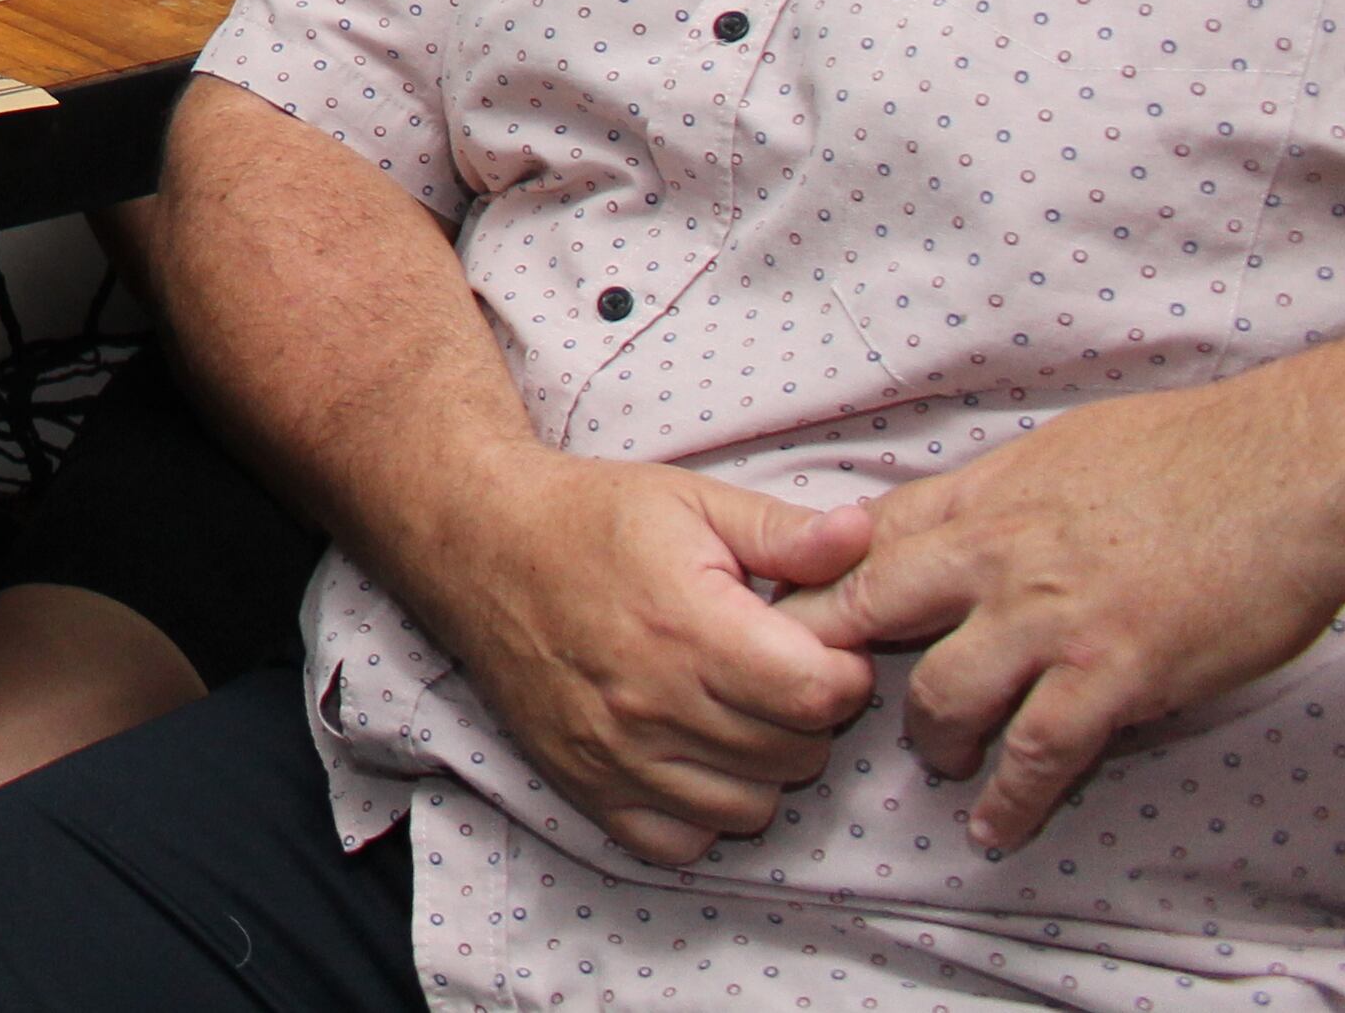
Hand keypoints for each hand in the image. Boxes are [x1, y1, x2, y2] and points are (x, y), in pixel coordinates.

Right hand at [404, 447, 879, 865]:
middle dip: (807, 714)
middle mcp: (653, 703)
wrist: (477, 543)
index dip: (843, 670)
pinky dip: (702, 811)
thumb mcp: (693, 502)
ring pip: (751, 807)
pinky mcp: (586, 786)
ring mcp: (616, 755)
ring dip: (762, 765)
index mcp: (689, 627)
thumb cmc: (590, 518)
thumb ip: (784, 532)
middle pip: (797, 754)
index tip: (819, 643)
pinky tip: (693, 754)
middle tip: (775, 668)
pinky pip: (681, 842)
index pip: (820, 695)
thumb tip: (867, 538)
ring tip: (735, 709)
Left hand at [772, 380, 1344, 852]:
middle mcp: (997, 556)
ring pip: (943, 695)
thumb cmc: (1195, 450)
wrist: (1293, 473)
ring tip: (939, 761)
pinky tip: (996, 826)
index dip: (825, 578)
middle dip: (832, 658)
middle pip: (872, 610)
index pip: (866, 536)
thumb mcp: (1065, 446)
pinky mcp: (1113, 677)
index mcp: (986, 494)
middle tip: (817, 696)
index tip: (797, 612)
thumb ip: (1002, 489)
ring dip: (932, 739)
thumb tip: (964, 516)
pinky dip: (1010, 798)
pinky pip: (1039, 754)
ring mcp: (1050, 621)